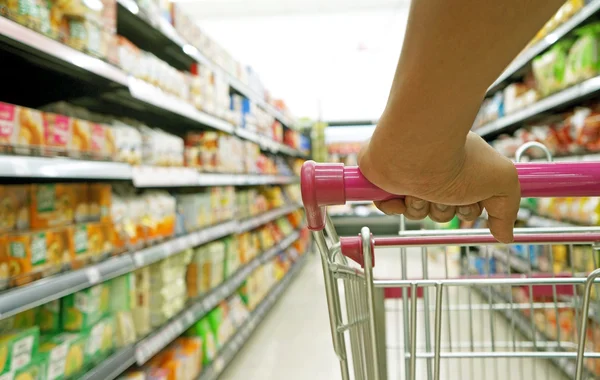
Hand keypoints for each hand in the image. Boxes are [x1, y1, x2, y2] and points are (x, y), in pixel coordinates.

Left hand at [358, 131, 519, 242]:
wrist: (419, 150)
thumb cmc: (461, 161)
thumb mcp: (503, 183)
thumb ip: (507, 211)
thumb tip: (505, 237)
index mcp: (461, 170)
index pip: (466, 206)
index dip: (470, 209)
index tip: (471, 199)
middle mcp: (436, 173)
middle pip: (442, 213)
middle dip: (445, 210)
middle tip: (445, 194)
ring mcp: (411, 177)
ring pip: (418, 213)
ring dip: (422, 206)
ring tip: (422, 189)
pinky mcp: (387, 182)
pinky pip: (391, 208)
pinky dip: (395, 205)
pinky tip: (402, 192)